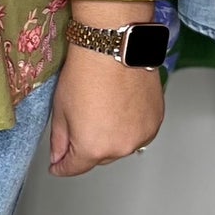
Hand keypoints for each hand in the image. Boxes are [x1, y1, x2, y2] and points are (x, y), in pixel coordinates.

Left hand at [48, 4, 165, 176]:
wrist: (114, 46)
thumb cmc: (86, 72)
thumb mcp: (60, 108)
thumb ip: (59, 139)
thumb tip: (58, 155)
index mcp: (93, 148)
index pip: (74, 168)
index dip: (62, 166)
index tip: (58, 165)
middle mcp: (121, 147)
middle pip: (99, 157)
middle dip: (87, 147)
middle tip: (80, 123)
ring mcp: (142, 135)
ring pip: (121, 145)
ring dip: (111, 137)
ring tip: (102, 110)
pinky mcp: (156, 121)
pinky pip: (138, 132)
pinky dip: (128, 126)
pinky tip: (119, 107)